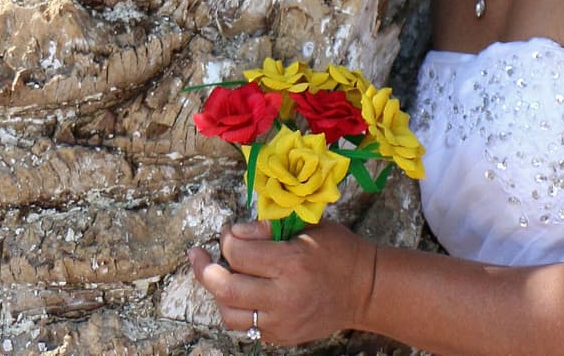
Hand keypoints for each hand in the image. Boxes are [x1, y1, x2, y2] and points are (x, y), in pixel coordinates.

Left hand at [188, 220, 376, 345]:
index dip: (226, 238)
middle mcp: (283, 296)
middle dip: (203, 268)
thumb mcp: (308, 227)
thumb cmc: (338, 251)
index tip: (228, 230)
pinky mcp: (283, 337)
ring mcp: (282, 321)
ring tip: (218, 276)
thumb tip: (234, 232)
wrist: (366, 290)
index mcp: (291, 263)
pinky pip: (247, 327)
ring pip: (229, 314)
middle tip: (198, 255)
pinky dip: (238, 309)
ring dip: (218, 293)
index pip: (238, 253)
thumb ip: (268, 227)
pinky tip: (241, 293)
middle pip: (224, 287)